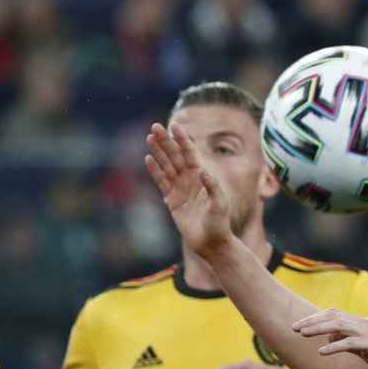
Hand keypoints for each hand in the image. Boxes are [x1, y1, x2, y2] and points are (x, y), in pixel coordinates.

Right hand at [144, 123, 235, 258]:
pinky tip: (148, 159)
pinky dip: (154, 171)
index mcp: (203, 176)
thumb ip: (213, 187)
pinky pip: (161, 182)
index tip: (174, 126)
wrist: (211, 242)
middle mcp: (190, 179)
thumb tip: (202, 172)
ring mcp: (180, 189)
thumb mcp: (220, 204)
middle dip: (166, 141)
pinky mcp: (172, 200)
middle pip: (175, 155)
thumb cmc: (219, 223)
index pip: (190, 153)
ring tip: (149, 137)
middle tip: (155, 127)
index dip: (182, 139)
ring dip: (158, 152)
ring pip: (167, 166)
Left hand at [294, 310, 367, 368]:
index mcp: (359, 324)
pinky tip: (321, 352)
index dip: (315, 318)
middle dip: (311, 321)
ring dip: (318, 329)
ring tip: (301, 334)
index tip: (298, 325)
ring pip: (338, 326)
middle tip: (293, 328)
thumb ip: (347, 342)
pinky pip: (350, 343)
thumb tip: (329, 340)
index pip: (333, 314)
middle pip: (332, 317)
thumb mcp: (364, 348)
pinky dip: (334, 346)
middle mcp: (362, 324)